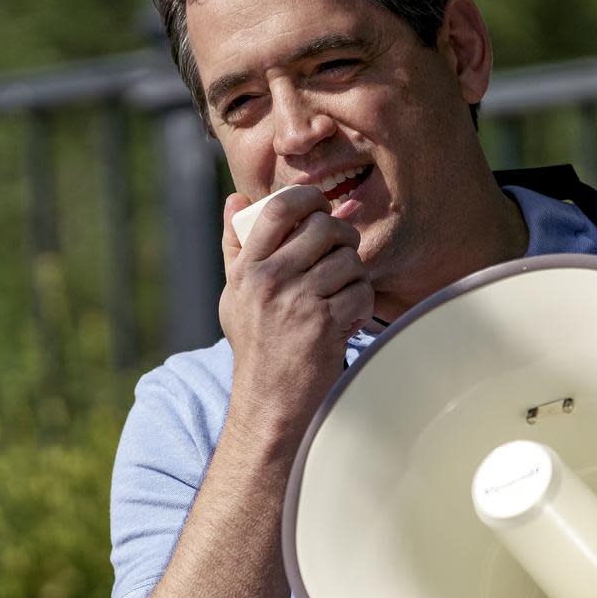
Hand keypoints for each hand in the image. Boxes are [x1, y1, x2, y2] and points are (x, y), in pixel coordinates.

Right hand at [219, 186, 373, 437]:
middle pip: (322, 228)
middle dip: (342, 236)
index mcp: (247, 269)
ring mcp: (297, 302)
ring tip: (342, 293)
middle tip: (342, 252)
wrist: (269, 401)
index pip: (276, 209)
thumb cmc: (255, 344)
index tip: (319, 204)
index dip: (306, 197)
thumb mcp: (234, 294)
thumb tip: (235, 199)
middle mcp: (269, 281)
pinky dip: (362, 304)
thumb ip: (234, 247)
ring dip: (354, 275)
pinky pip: (361, 291)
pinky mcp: (325, 324)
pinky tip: (349, 317)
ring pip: (348, 260)